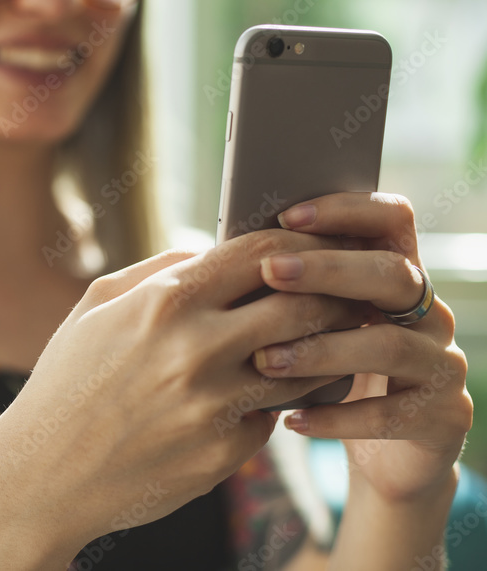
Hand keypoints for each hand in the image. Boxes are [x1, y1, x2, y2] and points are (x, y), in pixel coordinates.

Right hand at [0, 230, 365, 553]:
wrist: (43, 473)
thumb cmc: (66, 381)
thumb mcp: (95, 307)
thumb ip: (160, 271)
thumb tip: (213, 251)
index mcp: (163, 303)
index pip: (261, 253)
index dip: (300, 242)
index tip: (316, 245)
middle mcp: (195, 350)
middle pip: (303, 305)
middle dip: (332, 295)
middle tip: (343, 294)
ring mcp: (213, 406)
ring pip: (305, 364)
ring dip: (324, 349)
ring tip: (322, 341)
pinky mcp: (223, 454)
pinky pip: (272, 416)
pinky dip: (278, 402)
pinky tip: (274, 394)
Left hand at [250, 192, 473, 501]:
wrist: (388, 457)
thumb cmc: (333, 376)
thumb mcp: (315, 327)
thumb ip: (290, 292)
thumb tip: (220, 252)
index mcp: (397, 277)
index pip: (391, 219)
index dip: (347, 210)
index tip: (287, 216)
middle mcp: (430, 313)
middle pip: (393, 274)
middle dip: (329, 269)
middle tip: (271, 272)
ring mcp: (443, 365)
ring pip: (390, 345)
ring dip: (322, 350)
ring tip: (264, 359)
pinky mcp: (445, 418)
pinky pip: (391, 415)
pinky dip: (337, 417)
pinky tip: (292, 420)